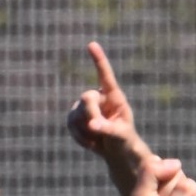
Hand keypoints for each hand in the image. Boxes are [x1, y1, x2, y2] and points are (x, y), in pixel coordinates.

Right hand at [67, 41, 144, 161]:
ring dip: (85, 130)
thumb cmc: (124, 139)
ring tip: (98, 140)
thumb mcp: (121, 135)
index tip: (92, 44)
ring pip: (76, 114)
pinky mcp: (75, 117)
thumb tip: (93, 125)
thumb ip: (108, 128)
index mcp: (114, 96)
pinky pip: (70, 124)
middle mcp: (98, 97)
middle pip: (86, 99)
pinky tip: (90, 142)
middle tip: (96, 129)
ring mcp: (85, 107)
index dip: (98, 60)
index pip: (105, 75)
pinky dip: (79, 136)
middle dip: (90, 114)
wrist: (116, 150)